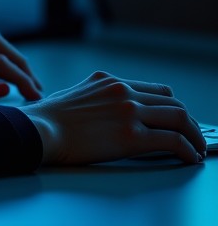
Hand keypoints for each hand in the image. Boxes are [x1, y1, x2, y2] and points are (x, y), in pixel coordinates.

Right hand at [22, 70, 206, 164]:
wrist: (40, 129)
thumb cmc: (49, 118)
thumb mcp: (76, 95)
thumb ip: (97, 98)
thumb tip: (106, 112)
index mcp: (108, 80)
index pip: (156, 89)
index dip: (172, 106)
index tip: (178, 120)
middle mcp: (122, 91)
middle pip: (172, 101)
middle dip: (188, 121)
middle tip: (194, 137)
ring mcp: (128, 111)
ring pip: (179, 117)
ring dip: (195, 135)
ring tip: (197, 149)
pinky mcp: (132, 136)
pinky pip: (173, 141)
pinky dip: (188, 150)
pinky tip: (190, 158)